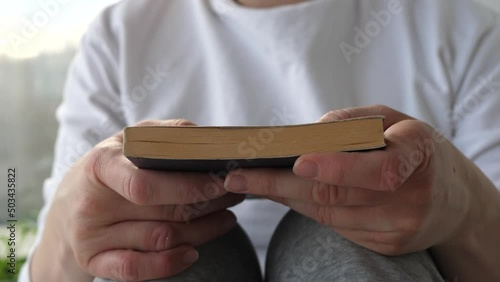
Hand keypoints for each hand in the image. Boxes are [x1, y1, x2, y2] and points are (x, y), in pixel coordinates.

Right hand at [33, 120, 243, 281]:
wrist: (66, 208)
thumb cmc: (107, 171)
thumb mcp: (125, 143)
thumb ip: (159, 136)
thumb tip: (200, 135)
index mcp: (101, 165)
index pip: (145, 183)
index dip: (187, 186)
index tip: (219, 182)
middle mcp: (93, 203)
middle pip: (162, 211)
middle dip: (208, 204)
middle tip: (235, 195)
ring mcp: (91, 236)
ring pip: (159, 239)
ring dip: (202, 231)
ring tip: (228, 217)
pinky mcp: (94, 261)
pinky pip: (135, 269)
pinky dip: (169, 264)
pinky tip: (193, 252)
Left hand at [224, 105, 473, 255]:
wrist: (453, 199)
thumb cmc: (415, 148)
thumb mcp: (395, 120)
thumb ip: (354, 122)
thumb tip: (306, 133)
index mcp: (419, 152)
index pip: (379, 168)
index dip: (337, 167)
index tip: (295, 163)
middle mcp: (413, 196)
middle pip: (338, 196)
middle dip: (280, 186)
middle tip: (238, 177)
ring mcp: (401, 227)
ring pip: (330, 214)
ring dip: (286, 198)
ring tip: (251, 182)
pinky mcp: (390, 246)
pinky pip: (337, 227)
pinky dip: (308, 210)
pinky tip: (288, 196)